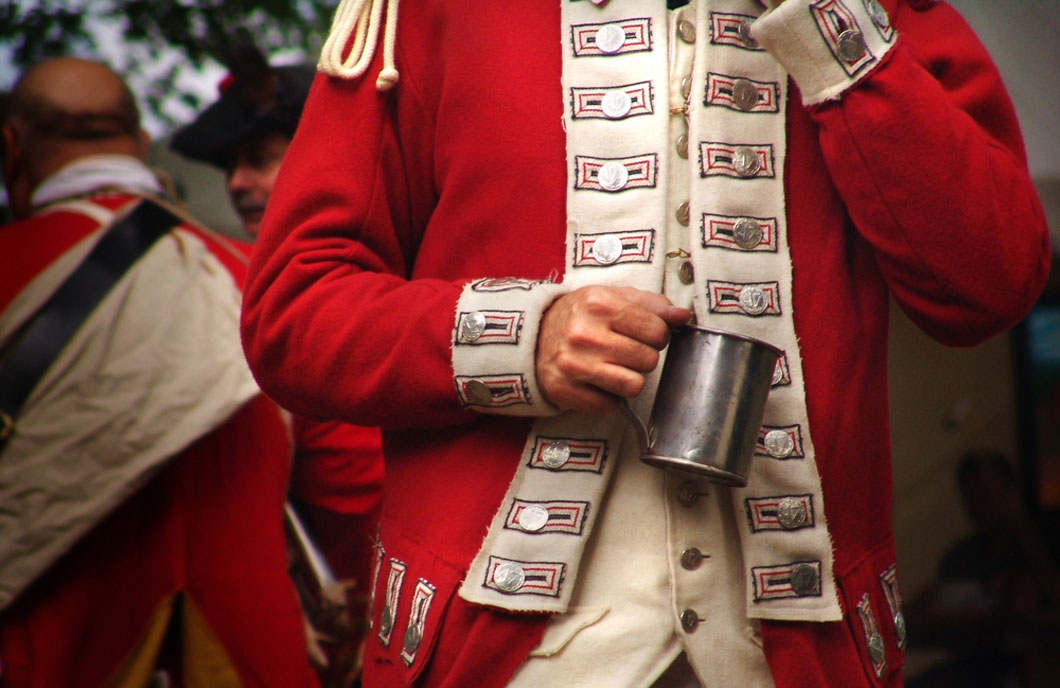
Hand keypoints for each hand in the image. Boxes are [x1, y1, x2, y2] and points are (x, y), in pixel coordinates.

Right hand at [536, 286, 690, 413]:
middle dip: (643, 357)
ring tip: (614, 368)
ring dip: (629, 379)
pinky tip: (595, 382)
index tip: (643, 334)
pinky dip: (607, 397)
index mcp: (599, 303)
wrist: (531, 337)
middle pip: (648, 360)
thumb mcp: (611, 297)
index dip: (657, 335)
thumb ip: (651, 304)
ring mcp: (573, 364)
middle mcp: (585, 334)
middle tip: (625, 351)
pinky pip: (609, 406)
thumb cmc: (580, 316)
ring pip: (633, 386)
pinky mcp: (564, 390)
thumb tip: (683, 316)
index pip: (658, 330)